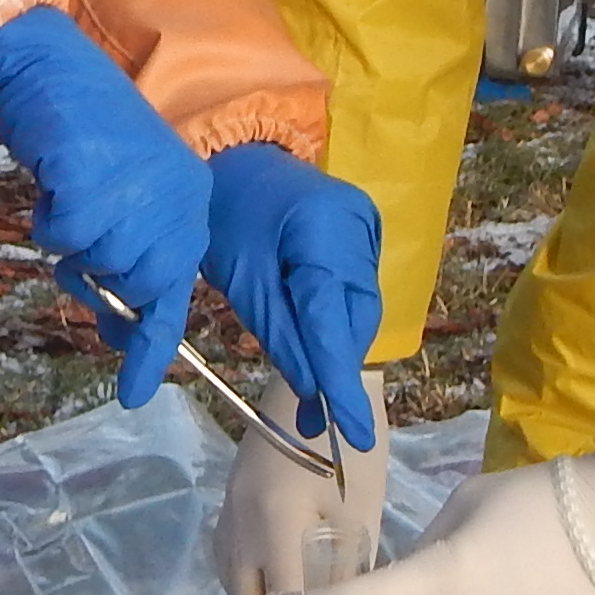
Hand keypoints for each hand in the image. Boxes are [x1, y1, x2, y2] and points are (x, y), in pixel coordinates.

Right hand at [0, 8, 212, 410]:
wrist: (49, 70)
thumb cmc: (85, 137)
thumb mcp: (124, 201)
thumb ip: (129, 258)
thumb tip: (118, 330)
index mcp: (190, 204)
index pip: (175, 293)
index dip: (149, 346)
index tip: (132, 393)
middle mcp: (176, 201)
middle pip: (131, 287)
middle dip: (95, 275)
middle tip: (74, 233)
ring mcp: (138, 192)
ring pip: (93, 265)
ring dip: (70, 242)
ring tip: (69, 191)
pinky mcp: (94, 182)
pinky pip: (61, 238)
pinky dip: (48, 218)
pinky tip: (56, 178)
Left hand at [199, 145, 381, 453]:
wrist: (238, 158)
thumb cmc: (227, 213)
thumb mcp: (242, 279)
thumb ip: (280, 335)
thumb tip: (312, 392)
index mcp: (324, 232)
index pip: (334, 323)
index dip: (340, 384)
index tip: (351, 436)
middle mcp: (359, 229)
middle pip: (354, 321)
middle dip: (334, 371)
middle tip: (312, 421)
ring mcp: (367, 230)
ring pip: (358, 313)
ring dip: (335, 352)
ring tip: (313, 395)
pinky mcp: (363, 236)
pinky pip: (354, 295)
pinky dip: (335, 326)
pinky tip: (317, 347)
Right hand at [213, 373, 389, 594]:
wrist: (319, 374)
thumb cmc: (351, 437)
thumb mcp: (360, 506)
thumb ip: (351, 560)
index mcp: (274, 522)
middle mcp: (240, 519)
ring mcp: (229, 504)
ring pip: (230, 576)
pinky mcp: (232, 493)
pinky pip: (229, 553)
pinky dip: (245, 582)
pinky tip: (268, 591)